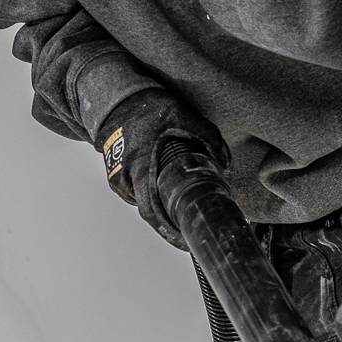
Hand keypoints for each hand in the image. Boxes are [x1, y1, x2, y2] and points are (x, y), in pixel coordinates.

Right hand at [99, 89, 221, 246]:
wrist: (115, 99)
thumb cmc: (146, 106)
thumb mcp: (182, 115)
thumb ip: (208, 138)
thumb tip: (226, 165)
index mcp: (140, 167)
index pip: (152, 213)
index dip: (169, 232)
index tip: (184, 241)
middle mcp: (124, 177)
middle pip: (149, 212)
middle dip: (169, 221)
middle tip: (189, 225)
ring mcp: (117, 179)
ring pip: (142, 203)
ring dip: (159, 207)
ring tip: (178, 204)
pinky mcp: (115, 177)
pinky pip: (135, 194)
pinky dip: (149, 196)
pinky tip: (162, 188)